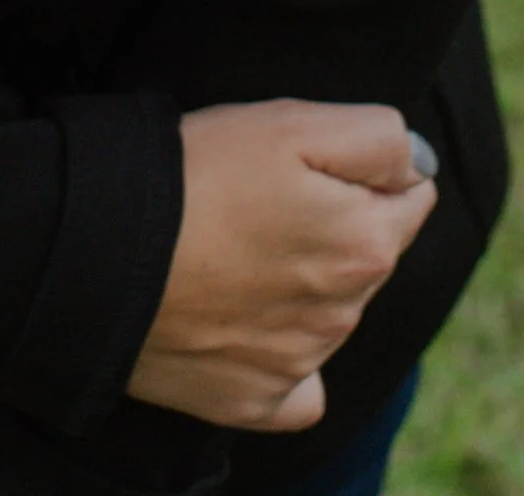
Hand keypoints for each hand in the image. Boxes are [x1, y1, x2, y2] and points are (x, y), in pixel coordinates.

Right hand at [126, 100, 435, 432]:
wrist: (105, 255)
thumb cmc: (199, 175)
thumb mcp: (295, 122)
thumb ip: (380, 138)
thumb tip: (418, 167)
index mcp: (368, 245)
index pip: (411, 195)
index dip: (365, 168)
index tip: (308, 159)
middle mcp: (345, 315)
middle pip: (369, 252)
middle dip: (337, 222)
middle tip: (264, 196)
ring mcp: (300, 364)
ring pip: (331, 310)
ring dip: (304, 279)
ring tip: (237, 246)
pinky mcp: (254, 401)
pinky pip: (296, 386)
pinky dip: (282, 357)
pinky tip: (247, 324)